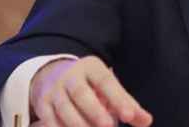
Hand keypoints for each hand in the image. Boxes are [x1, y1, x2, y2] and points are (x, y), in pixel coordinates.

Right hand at [29, 56, 152, 126]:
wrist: (52, 75)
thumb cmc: (90, 85)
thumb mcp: (108, 87)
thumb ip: (127, 104)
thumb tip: (146, 121)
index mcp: (91, 68)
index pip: (106, 81)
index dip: (118, 98)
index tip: (130, 115)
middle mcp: (70, 76)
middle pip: (81, 93)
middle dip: (95, 111)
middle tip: (109, 126)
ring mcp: (54, 91)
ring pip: (64, 108)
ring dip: (79, 124)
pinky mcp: (42, 105)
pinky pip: (50, 120)